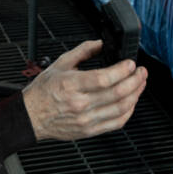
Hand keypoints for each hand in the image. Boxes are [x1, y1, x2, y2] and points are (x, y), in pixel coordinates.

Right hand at [22, 40, 147, 141]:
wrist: (31, 116)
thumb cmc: (43, 92)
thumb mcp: (60, 63)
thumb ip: (83, 51)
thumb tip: (101, 43)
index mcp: (71, 85)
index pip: (104, 78)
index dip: (122, 70)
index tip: (130, 63)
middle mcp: (80, 104)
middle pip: (117, 93)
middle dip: (135, 80)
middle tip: (141, 72)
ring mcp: (86, 119)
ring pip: (121, 108)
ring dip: (136, 94)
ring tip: (140, 84)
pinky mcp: (90, 130)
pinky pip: (116, 123)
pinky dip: (128, 111)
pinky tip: (131, 101)